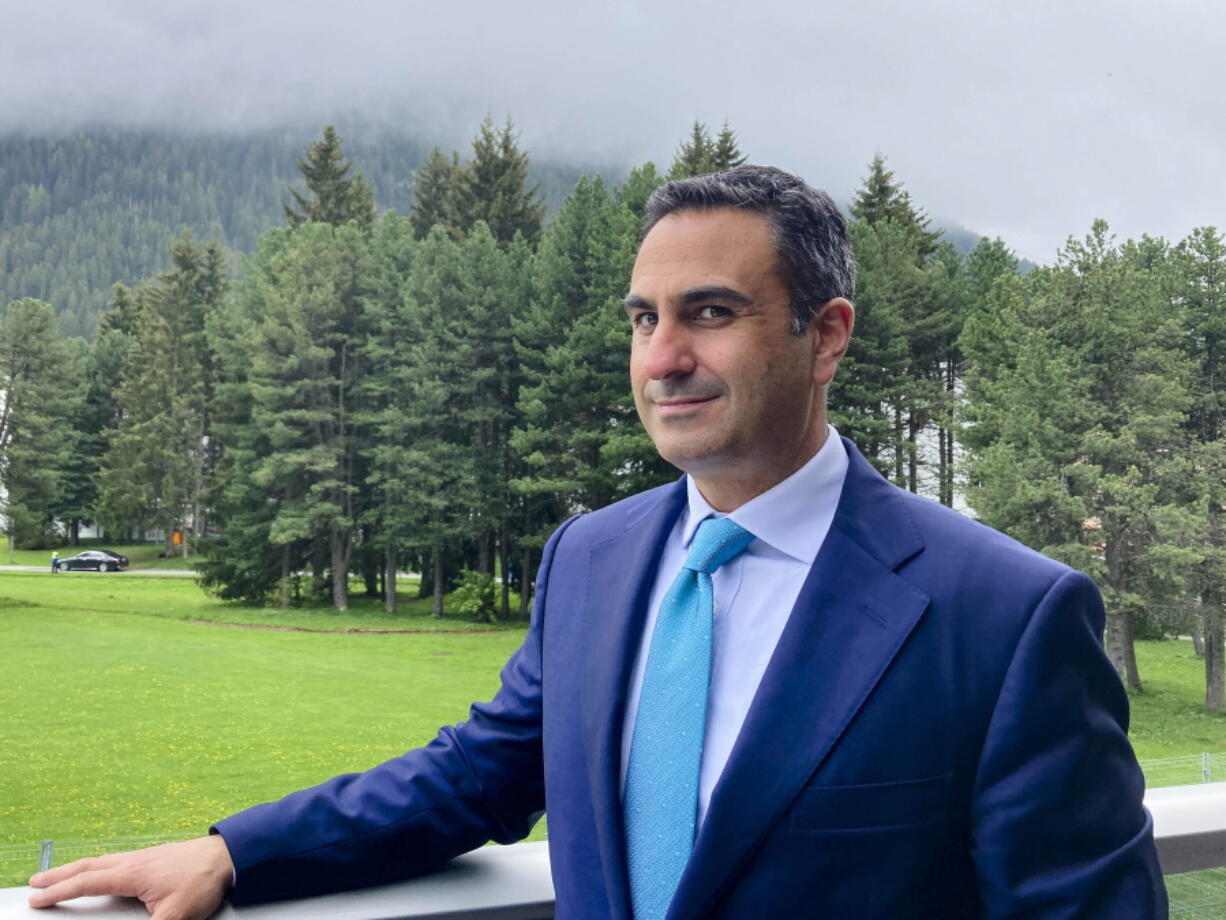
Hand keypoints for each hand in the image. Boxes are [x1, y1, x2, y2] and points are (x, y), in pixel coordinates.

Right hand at [27, 834, 233, 918]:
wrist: (228, 856)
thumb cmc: (203, 882)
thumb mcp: (175, 917)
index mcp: (132, 874)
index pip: (87, 883)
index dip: (60, 892)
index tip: (38, 898)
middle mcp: (133, 861)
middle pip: (88, 867)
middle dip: (59, 876)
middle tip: (36, 882)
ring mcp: (144, 856)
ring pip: (102, 860)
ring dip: (77, 868)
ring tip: (61, 875)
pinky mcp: (155, 856)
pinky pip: (117, 859)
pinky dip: (99, 863)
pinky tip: (102, 867)